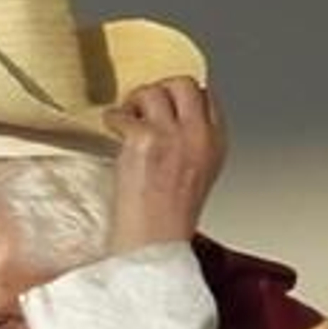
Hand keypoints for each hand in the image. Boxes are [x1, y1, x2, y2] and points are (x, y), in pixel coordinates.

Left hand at [103, 77, 226, 255]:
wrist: (155, 244)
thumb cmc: (168, 219)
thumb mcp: (197, 175)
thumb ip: (191, 144)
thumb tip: (169, 120)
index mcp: (216, 143)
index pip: (207, 96)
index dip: (182, 96)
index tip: (166, 103)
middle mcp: (198, 135)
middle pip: (183, 84)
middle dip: (160, 90)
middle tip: (143, 106)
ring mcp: (172, 135)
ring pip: (154, 92)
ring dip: (134, 102)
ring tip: (126, 120)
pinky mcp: (144, 140)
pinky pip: (123, 114)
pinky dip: (113, 119)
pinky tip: (111, 129)